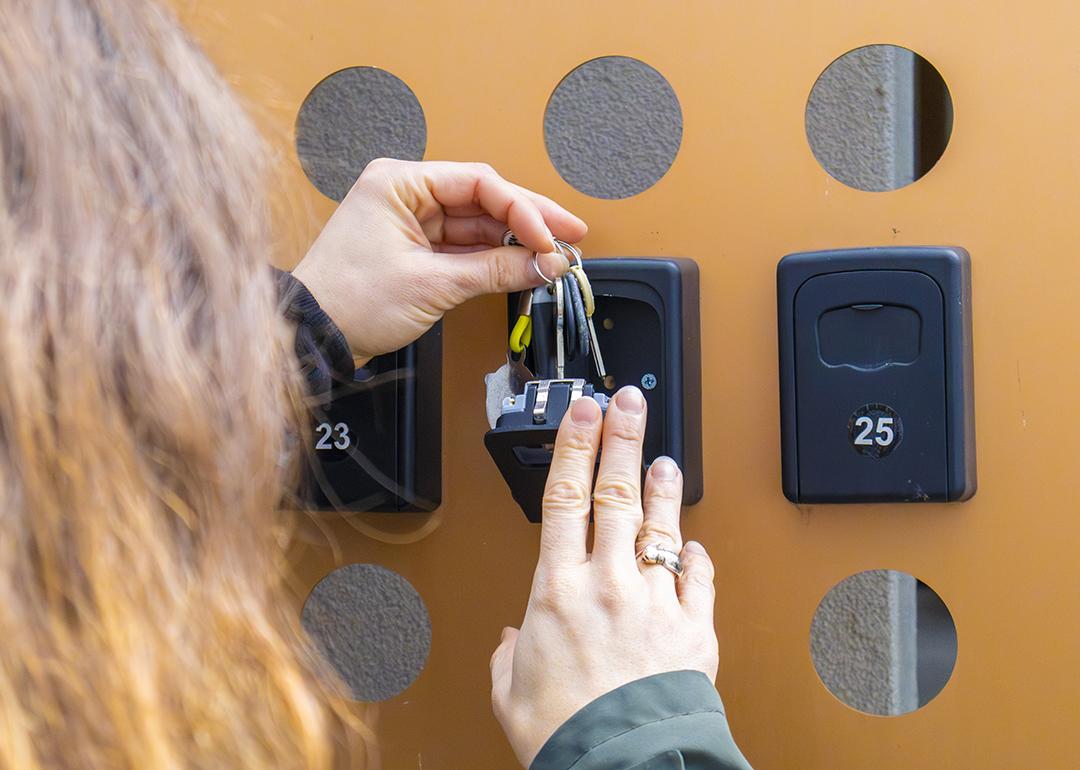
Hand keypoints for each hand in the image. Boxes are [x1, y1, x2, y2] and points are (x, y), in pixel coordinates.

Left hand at [292, 159, 586, 361]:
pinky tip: (524, 265)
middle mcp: (406, 193)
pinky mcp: (414, 249)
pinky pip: (464, 246)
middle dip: (528, 221)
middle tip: (570, 235)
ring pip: (477, 224)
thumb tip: (544, 263)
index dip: (522, 210)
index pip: (479, 183)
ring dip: (514, 242)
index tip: (550, 238)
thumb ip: (495, 270)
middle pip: (483, 199)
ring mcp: (410, 221)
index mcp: (400, 182)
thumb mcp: (432, 284)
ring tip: (553, 257)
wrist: (313, 337)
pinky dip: (493, 258)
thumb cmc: (348, 301)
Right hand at [489, 387, 718, 766]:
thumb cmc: (567, 733)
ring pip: (659, 525)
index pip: (564, 496)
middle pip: (616, 493)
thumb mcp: (512, 694)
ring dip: (661, 486)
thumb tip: (514, 644)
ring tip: (662, 457)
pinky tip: (692, 544)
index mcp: (557, 589)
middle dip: (621, 439)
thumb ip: (510, 658)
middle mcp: (607, 583)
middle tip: (628, 404)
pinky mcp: (693, 627)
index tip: (580, 414)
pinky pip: (698, 578)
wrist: (624, 765)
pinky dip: (695, 557)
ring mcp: (654, 600)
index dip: (573, 446)